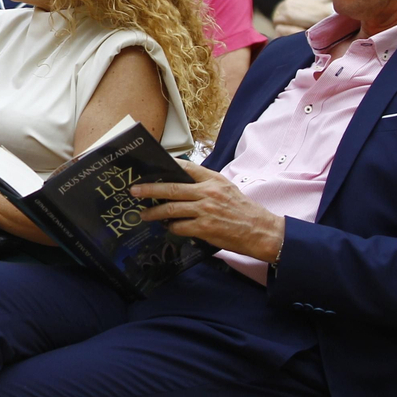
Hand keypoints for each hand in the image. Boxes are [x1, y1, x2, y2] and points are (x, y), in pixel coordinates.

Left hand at [133, 161, 285, 261]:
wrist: (262, 231)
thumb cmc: (243, 211)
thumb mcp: (226, 189)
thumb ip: (206, 184)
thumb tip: (181, 182)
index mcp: (214, 180)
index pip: (186, 167)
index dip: (167, 165)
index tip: (152, 165)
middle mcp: (208, 192)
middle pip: (171, 188)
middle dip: (149, 189)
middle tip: (134, 190)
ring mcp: (206, 210)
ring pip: (171, 209)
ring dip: (154, 212)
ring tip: (143, 214)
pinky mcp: (205, 228)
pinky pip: (180, 227)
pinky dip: (171, 227)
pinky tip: (167, 228)